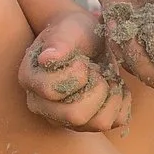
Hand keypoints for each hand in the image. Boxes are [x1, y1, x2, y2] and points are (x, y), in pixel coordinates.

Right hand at [19, 7, 130, 130]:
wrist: (88, 38)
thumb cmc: (74, 31)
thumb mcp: (69, 29)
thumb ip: (59, 41)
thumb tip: (46, 59)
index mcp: (31, 80)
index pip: (51, 91)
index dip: (75, 74)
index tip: (81, 60)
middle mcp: (43, 106)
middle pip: (75, 116)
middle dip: (96, 88)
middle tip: (97, 70)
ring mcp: (66, 119)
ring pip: (99, 123)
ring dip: (111, 94)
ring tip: (106, 76)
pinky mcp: (89, 124)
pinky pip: (116, 123)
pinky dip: (122, 101)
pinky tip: (114, 85)